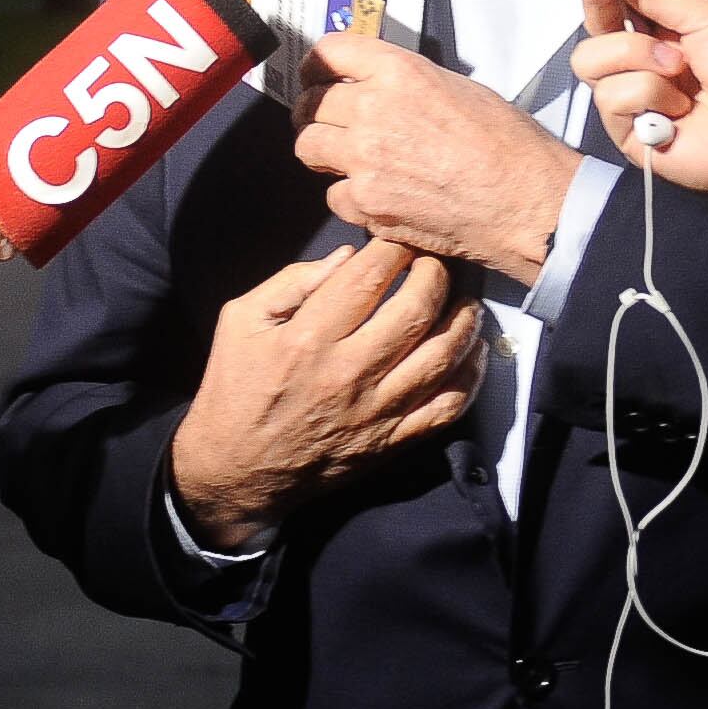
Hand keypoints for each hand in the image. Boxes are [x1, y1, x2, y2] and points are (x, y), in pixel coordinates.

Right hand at [169, 239, 481, 544]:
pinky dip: (469, 376)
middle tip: (434, 262)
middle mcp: (347, 373)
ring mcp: (375, 411)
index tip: (399, 239)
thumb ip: (292, 281)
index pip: (369, 277)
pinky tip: (471, 352)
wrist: (237, 470)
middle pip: (416, 310)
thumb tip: (348, 256)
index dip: (394, 248)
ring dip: (463, 319)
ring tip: (463, 298)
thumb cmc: (236, 388)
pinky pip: (447, 407)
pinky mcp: (391, 441)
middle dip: (435, 273)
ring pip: (441, 356)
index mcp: (308, 338)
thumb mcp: (240, 321)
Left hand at [292, 29, 579, 274]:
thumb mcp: (459, 88)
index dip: (317, 64)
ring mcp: (364, 159)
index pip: (329, 51)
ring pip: (309, 148)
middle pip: (310, 104)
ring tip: (347, 158)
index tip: (316, 73)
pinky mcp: (366, 203)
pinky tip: (376, 195)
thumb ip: (408, 83)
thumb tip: (380, 86)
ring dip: (323, 151)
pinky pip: (334, 195)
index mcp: (399, 72)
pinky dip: (350, 197)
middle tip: (328, 121)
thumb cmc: (509, 146)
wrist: (526, 202)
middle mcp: (373, 110)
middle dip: (316, 112)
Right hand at [568, 0, 707, 207]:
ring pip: (592, 59)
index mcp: (663, 27)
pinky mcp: (626, 132)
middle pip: (594, 22)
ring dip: (637, 55)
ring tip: (680, 71)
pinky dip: (647, 95)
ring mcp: (631, 96)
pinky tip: (678, 110)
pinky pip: (610, 98)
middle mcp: (641, 59)